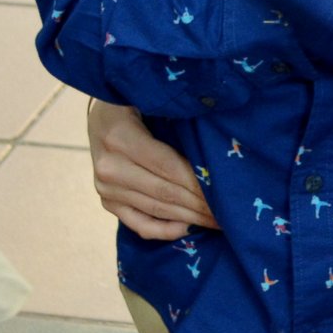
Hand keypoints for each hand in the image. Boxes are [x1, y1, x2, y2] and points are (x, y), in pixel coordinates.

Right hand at [86, 98, 216, 239]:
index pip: (169, 167)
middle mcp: (109, 167)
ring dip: (191, 218)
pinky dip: (165, 230)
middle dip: (201, 205)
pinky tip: (188, 228)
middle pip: (165, 193)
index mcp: (120, 137)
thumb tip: (214, 148)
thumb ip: (176, 121)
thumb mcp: (151, 102)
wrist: (102, 116)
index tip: (227, 192)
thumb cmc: (134, 103)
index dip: (199, 183)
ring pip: (156, 210)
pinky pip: (139, 224)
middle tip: (230, 213)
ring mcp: (105, 188)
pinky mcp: (107, 202)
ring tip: (218, 221)